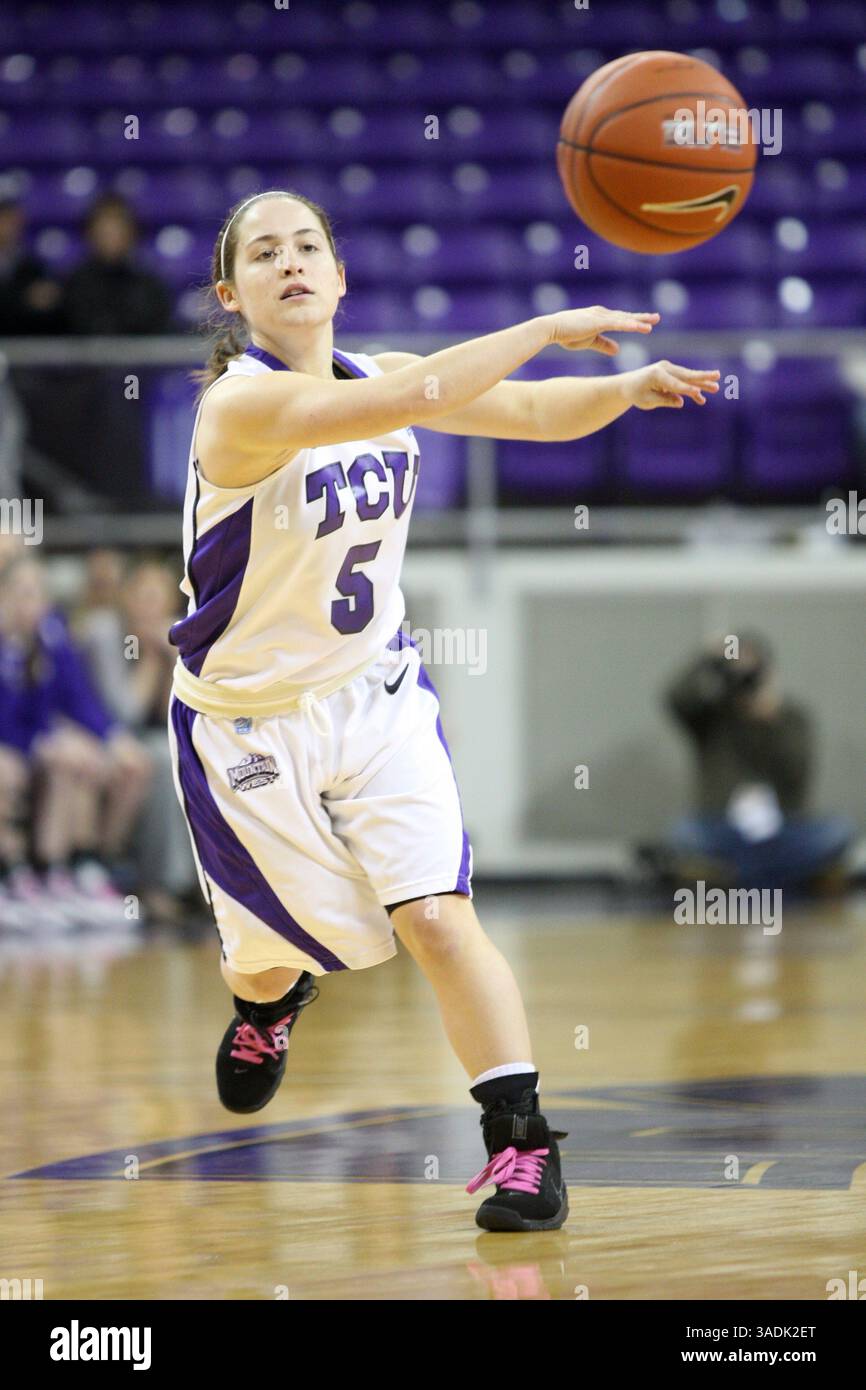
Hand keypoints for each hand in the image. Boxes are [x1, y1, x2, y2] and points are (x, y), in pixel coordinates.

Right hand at [545, 305, 659, 354]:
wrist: (551, 329)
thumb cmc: (566, 334)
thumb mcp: (589, 341)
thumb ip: (604, 344)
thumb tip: (618, 350)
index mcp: (600, 318)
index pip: (621, 320)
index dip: (634, 321)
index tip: (647, 322)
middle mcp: (602, 314)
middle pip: (626, 316)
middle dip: (642, 317)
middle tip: (657, 317)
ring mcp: (600, 316)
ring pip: (624, 319)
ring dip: (639, 321)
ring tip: (653, 322)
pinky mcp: (597, 322)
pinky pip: (616, 324)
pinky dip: (628, 325)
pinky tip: (639, 326)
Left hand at [629, 360, 720, 408]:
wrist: (629, 385)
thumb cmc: (636, 393)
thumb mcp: (647, 400)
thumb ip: (663, 400)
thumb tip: (680, 402)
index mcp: (656, 374)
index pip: (674, 384)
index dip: (686, 389)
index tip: (697, 392)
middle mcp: (664, 368)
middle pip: (686, 375)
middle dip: (702, 378)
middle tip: (717, 376)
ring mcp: (669, 369)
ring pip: (688, 378)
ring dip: (702, 383)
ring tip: (716, 386)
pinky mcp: (672, 374)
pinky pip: (684, 382)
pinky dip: (692, 390)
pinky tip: (701, 400)